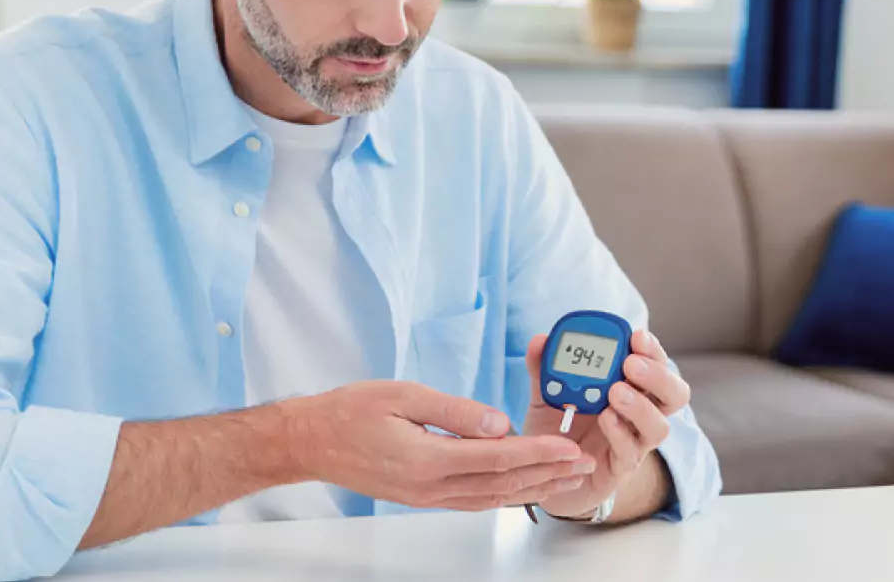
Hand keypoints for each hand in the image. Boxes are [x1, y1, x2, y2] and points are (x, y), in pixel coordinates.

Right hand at [283, 380, 595, 510]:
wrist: (311, 441)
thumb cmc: (349, 411)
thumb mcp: (402, 394)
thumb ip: (454, 410)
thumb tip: (499, 422)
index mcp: (428, 459)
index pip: (498, 458)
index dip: (539, 452)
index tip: (570, 446)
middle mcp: (431, 486)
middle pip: (502, 484)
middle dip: (547, 474)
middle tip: (582, 465)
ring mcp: (426, 496)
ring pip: (491, 498)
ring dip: (531, 488)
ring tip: (564, 478)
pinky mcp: (421, 496)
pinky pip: (472, 500)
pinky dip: (502, 494)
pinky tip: (520, 486)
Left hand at [522, 329, 688, 519]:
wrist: (548, 473)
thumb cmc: (558, 428)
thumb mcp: (547, 395)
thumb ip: (544, 369)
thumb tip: (540, 340)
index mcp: (628, 388)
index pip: (655, 365)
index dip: (652, 349)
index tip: (636, 336)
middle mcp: (639, 414)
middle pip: (674, 394)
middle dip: (658, 375)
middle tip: (631, 365)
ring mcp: (634, 442)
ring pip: (659, 426)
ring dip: (640, 406)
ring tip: (615, 393)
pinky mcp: (620, 467)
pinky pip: (630, 451)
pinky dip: (620, 433)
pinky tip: (605, 419)